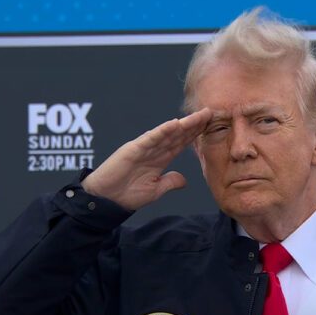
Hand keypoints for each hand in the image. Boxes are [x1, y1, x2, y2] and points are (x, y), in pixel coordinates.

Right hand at [81, 108, 211, 210]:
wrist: (106, 201)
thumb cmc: (127, 195)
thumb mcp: (155, 191)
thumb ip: (169, 182)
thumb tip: (184, 180)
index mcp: (159, 159)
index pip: (180, 143)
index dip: (194, 134)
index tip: (209, 125)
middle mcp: (153, 150)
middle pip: (177, 135)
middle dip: (193, 125)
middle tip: (209, 113)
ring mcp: (143, 148)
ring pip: (167, 133)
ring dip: (183, 124)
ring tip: (198, 116)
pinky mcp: (132, 149)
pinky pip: (150, 139)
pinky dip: (162, 131)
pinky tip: (175, 124)